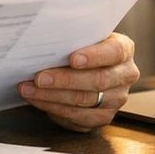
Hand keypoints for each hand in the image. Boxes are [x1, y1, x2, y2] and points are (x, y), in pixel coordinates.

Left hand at [17, 32, 138, 131]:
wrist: (88, 65)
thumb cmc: (82, 46)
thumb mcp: (83, 35)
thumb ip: (73, 36)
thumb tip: (46, 39)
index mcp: (123, 50)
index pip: (113, 52)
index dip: (94, 56)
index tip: (72, 59)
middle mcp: (125, 75)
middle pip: (98, 80)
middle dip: (65, 80)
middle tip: (39, 78)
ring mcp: (116, 99)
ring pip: (85, 101)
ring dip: (52, 97)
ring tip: (28, 89)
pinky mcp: (103, 117)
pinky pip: (77, 118)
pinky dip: (53, 109)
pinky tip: (36, 101)